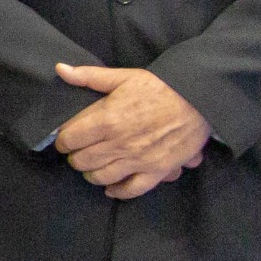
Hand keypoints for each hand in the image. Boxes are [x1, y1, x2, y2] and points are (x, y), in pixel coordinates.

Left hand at [53, 64, 210, 199]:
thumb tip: (61, 69)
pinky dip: (118, 192)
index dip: (63, 140)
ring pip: (102, 177)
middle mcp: (119, 143)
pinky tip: (111, 189)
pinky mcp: (157, 170)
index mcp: (107, 120)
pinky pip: (132, 189)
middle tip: (79, 153)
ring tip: (92, 168)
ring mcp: (138, 160)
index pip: (69, 139)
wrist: (199, 99)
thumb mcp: (123, 77)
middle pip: (82, 160)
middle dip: (75, 158)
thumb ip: (89, 76)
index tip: (65, 139)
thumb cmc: (160, 87)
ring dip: (92, 174)